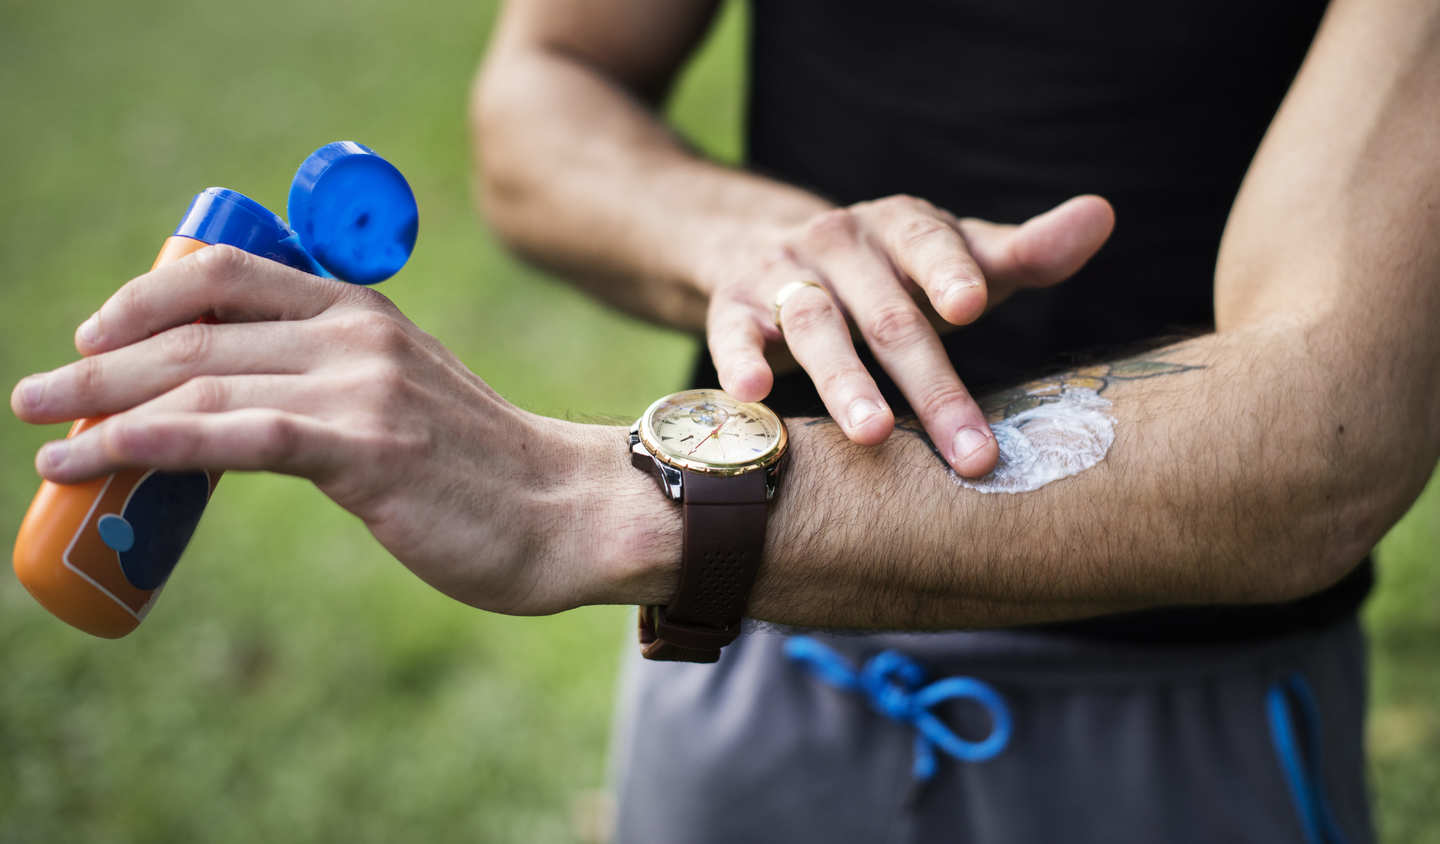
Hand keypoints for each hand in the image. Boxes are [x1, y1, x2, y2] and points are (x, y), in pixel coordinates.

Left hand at [10, 245, 656, 614]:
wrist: (567, 510)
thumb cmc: (483, 467)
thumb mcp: (405, 396)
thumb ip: (333, 382)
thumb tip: (241, 411)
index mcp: (363, 311)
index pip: (229, 277)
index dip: (145, 298)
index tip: (94, 336)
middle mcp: (356, 334)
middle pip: (197, 331)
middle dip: (101, 363)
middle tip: (35, 393)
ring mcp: (360, 387)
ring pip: (201, 380)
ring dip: (105, 408)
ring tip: (44, 438)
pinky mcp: (364, 447)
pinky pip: (234, 435)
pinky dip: (150, 441)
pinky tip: (97, 456)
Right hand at [699, 194, 1114, 475]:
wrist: (762, 245)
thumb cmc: (889, 271)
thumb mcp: (953, 257)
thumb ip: (1024, 251)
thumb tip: (1102, 214)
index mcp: (901, 225)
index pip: (928, 243)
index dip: (947, 272)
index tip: (971, 306)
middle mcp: (840, 243)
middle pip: (887, 314)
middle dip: (929, 384)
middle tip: (968, 452)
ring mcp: (781, 273)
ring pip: (812, 325)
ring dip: (842, 381)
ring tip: (871, 435)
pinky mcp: (731, 306)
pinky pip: (731, 334)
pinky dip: (738, 361)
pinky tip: (753, 394)